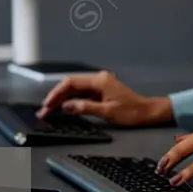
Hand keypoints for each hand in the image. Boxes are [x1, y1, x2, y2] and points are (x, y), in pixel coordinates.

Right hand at [36, 71, 172, 126]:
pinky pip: (82, 94)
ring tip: (51, 111)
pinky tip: (65, 108)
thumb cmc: (132, 112)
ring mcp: (100, 85)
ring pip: (75, 90)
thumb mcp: (107, 112)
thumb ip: (85, 108)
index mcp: (99, 81)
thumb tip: (67, 106)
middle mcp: (99, 79)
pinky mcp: (101, 92)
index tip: (48, 104)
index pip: (71, 83)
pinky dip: (72, 101)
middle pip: (71, 85)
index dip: (56, 93)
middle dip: (56, 97)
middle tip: (45, 110)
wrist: (147, 112)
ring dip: (62, 100)